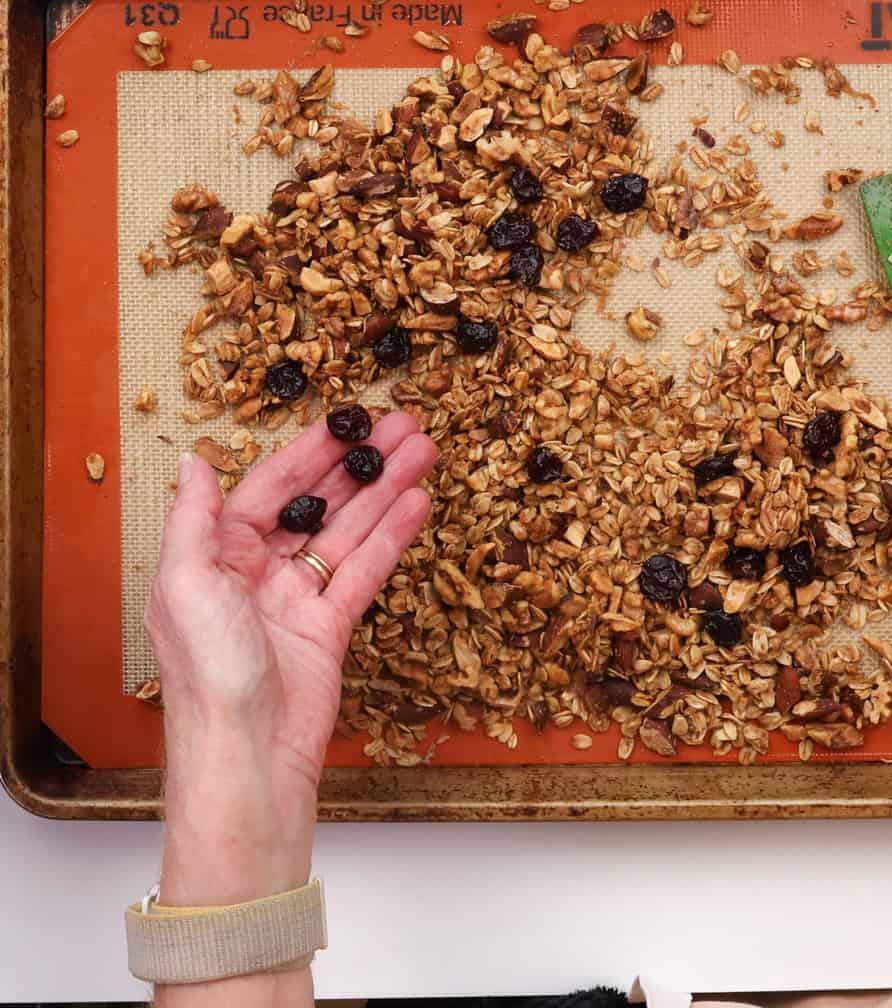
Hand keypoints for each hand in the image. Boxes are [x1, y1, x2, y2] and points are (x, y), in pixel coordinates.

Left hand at [146, 411, 436, 908]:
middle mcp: (258, 569)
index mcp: (217, 554)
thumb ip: (195, 519)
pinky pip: (365, 570)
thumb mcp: (185, 585)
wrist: (247, 753)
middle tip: (403, 425)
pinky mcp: (331, 624)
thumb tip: (192, 460)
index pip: (271, 487)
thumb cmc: (206, 674)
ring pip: (350, 530)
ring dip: (386, 490)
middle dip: (361, 464)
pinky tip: (417, 503)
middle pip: (320, 502)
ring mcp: (299, 596)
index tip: (348, 420)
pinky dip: (392, 537)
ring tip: (424, 452)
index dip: (312, 451)